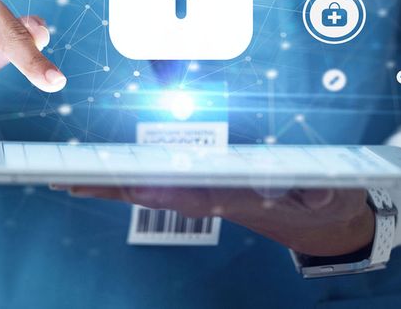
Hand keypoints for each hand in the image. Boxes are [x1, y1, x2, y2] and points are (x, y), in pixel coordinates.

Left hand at [64, 185, 374, 256]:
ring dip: (113, 186)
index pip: (193, 196)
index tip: (127, 185)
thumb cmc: (328, 202)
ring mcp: (208, 194)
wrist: (326, 222)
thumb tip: (306, 188)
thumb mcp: (331, 194)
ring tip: (71, 181)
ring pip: (153, 189)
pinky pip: (164, 183)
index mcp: (241, 200)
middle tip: (69, 183)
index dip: (158, 190)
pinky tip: (108, 177)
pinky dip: (132, 179)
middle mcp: (215, 199)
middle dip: (115, 188)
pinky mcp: (208, 189)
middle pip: (158, 193)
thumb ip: (318, 190)